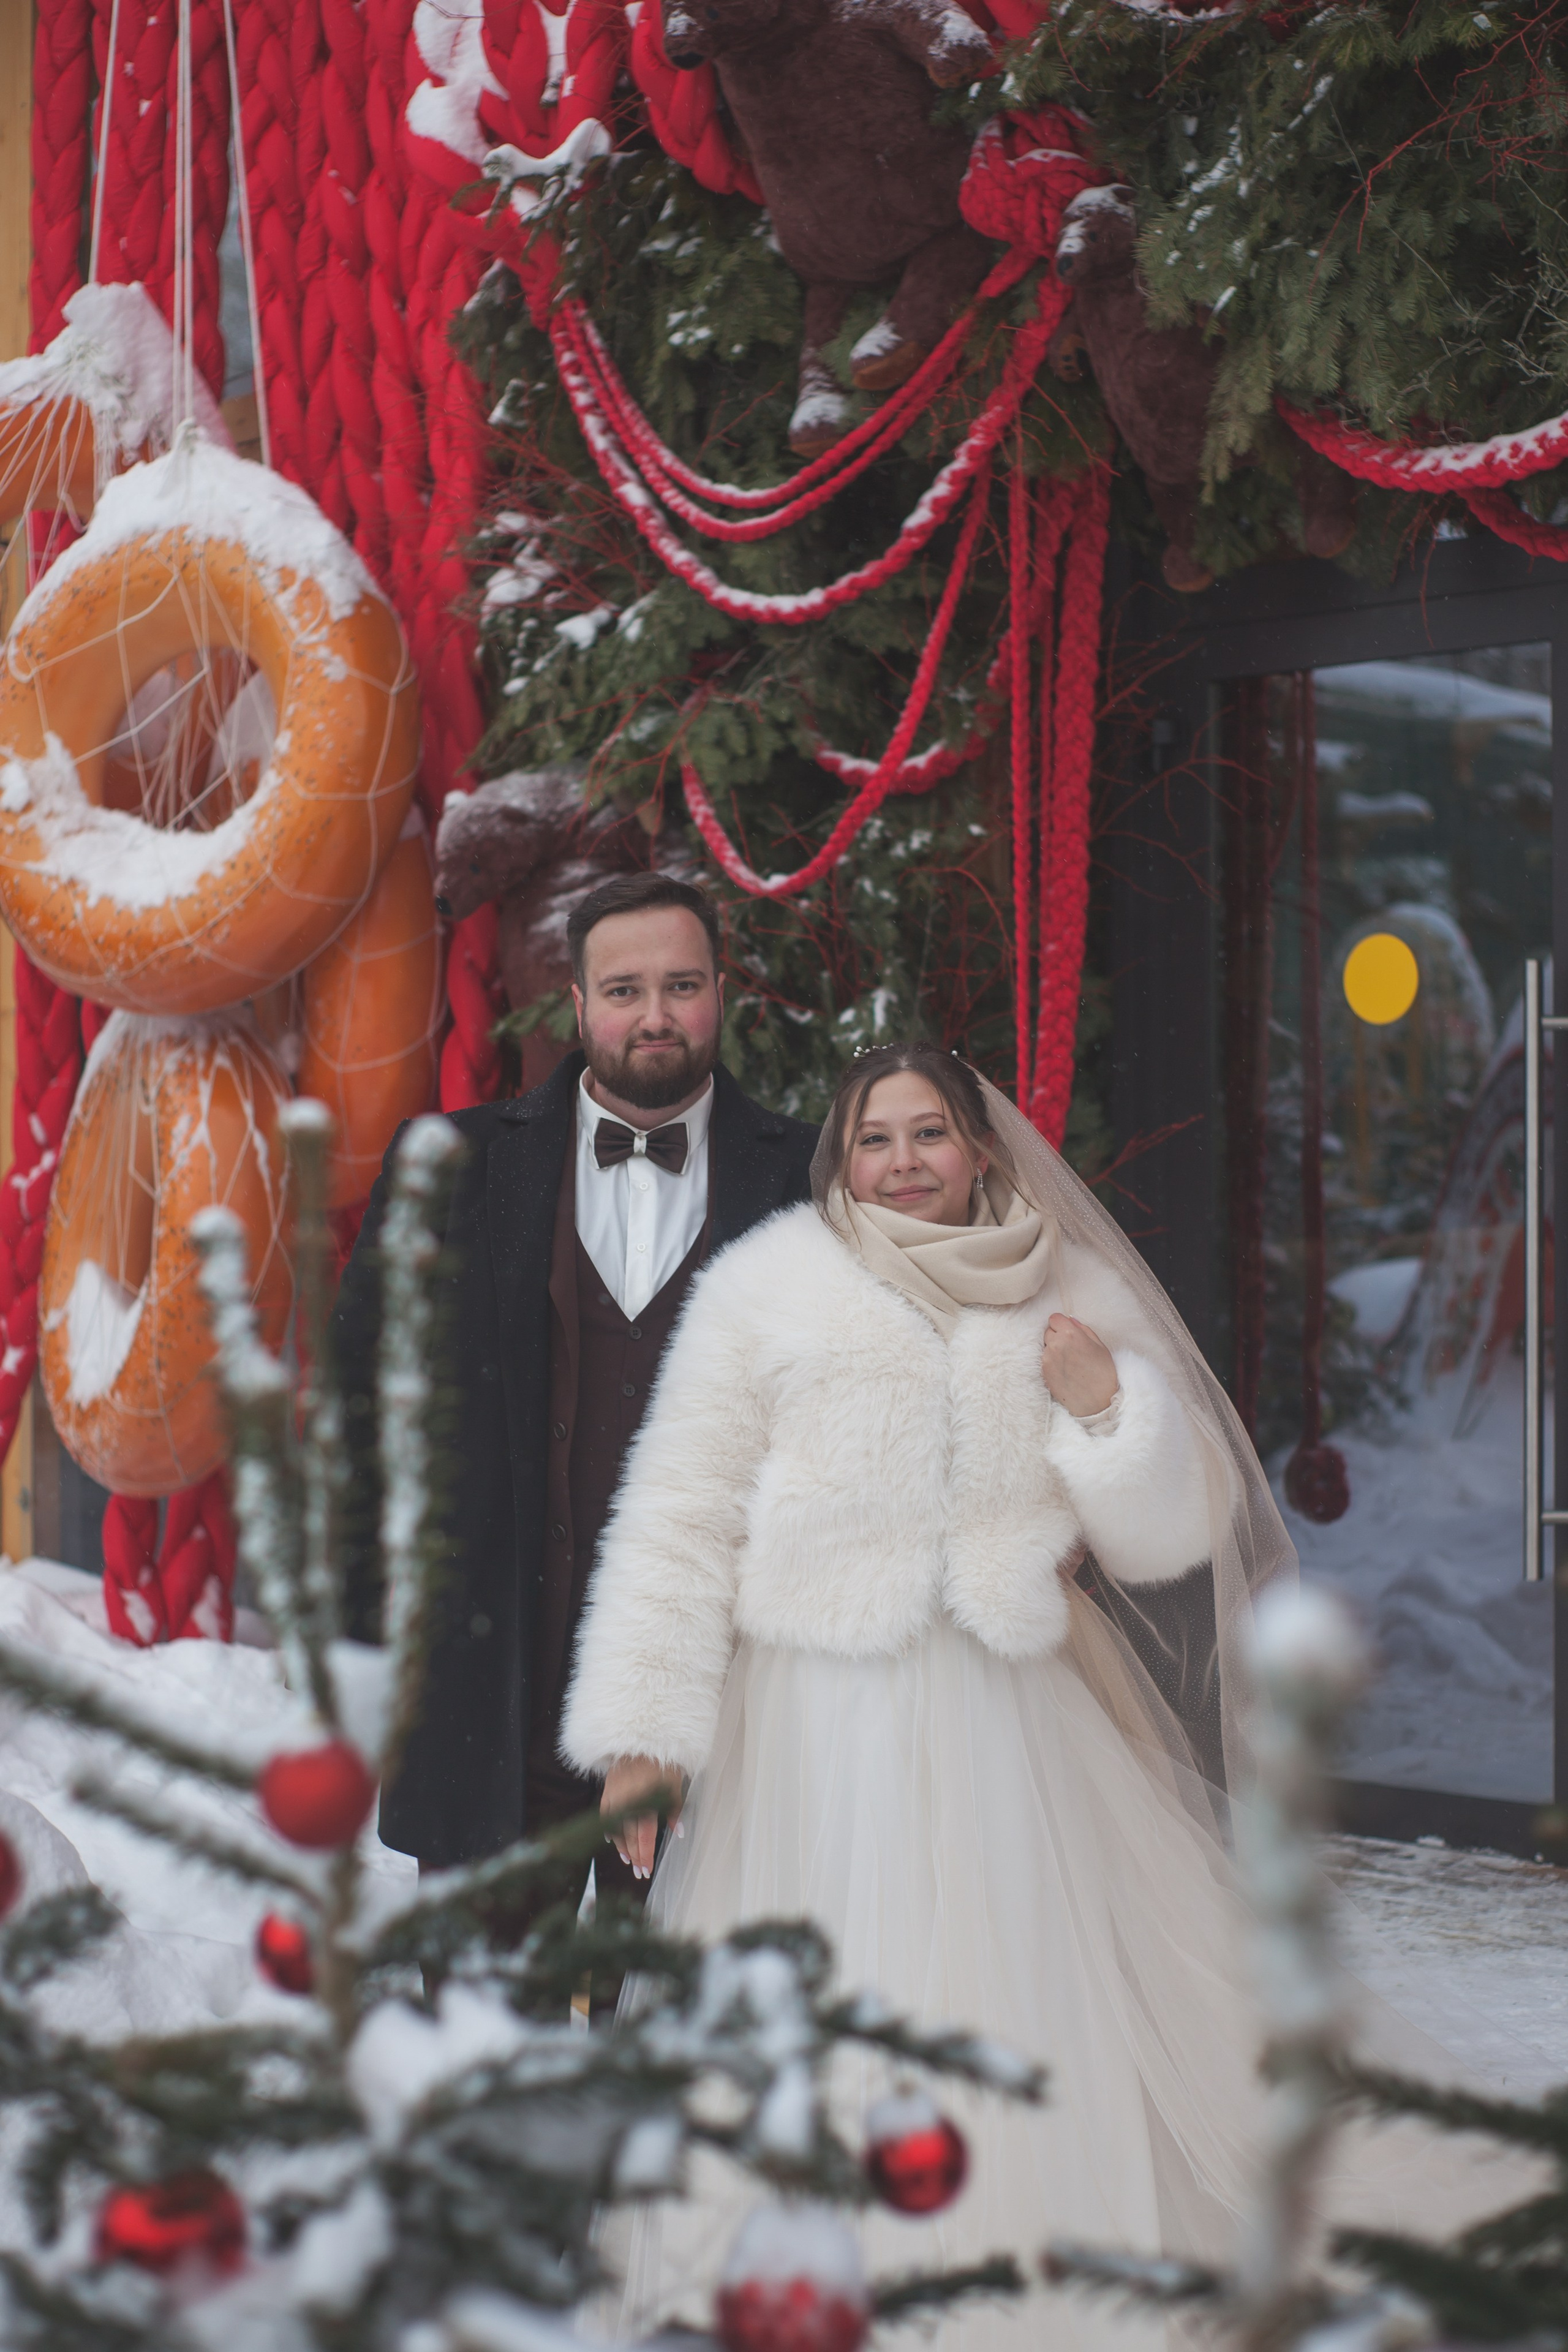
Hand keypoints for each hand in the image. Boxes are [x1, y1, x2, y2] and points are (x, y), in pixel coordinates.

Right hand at [602, 1754, 682, 1879]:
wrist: (642, 1740)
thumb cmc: (663, 1763)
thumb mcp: (674, 1785)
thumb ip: (674, 1810)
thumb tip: (677, 1833)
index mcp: (647, 1801)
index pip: (644, 1836)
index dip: (645, 1855)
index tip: (646, 1870)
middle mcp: (628, 1801)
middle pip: (630, 1836)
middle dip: (635, 1856)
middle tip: (639, 1872)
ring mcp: (615, 1796)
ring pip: (615, 1828)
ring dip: (622, 1846)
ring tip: (628, 1860)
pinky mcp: (608, 1789)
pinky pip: (605, 1815)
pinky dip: (609, 1829)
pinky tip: (612, 1840)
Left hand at [1041, 1314, 1117, 1417]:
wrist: (1097, 1403)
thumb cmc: (1103, 1373)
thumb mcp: (1099, 1346)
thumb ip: (1083, 1329)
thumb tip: (1070, 1321)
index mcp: (1070, 1334)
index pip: (1054, 1318)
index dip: (1062, 1324)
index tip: (1068, 1331)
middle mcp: (1055, 1344)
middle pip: (1048, 1331)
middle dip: (1057, 1336)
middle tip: (1071, 1348)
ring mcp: (1047, 1359)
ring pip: (1045, 1346)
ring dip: (1054, 1349)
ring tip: (1069, 1362)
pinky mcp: (1043, 1372)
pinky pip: (1044, 1360)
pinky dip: (1051, 1362)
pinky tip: (1065, 1370)